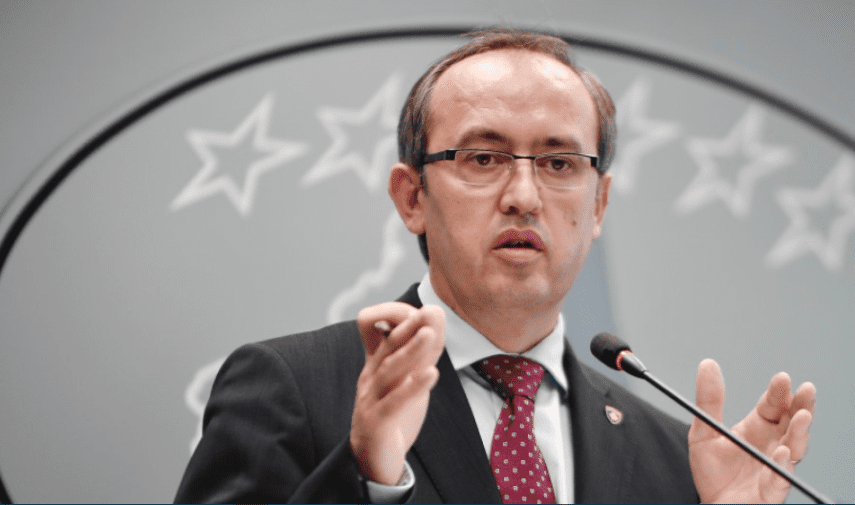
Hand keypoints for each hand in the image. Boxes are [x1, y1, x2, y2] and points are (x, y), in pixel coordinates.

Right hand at [350, 302, 445, 484]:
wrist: (372, 461)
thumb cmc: (392, 416)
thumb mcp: (409, 381)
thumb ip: (423, 354)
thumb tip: (436, 317)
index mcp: (376, 366)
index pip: (386, 336)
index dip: (403, 322)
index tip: (429, 311)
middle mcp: (371, 378)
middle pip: (388, 348)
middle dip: (408, 328)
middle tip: (429, 312)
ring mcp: (370, 400)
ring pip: (390, 371)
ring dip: (410, 352)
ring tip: (429, 335)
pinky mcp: (375, 423)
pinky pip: (393, 403)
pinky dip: (412, 388)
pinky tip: (431, 374)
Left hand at [689, 359, 815, 503]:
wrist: (712, 504)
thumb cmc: (712, 470)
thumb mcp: (704, 431)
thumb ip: (708, 401)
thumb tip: (707, 364)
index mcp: (757, 428)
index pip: (773, 406)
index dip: (778, 392)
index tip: (782, 377)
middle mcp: (771, 445)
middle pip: (792, 422)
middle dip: (801, 405)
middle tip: (805, 389)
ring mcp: (774, 466)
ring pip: (795, 447)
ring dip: (800, 432)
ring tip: (802, 416)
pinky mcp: (771, 489)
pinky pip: (780, 477)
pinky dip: (782, 465)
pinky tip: (783, 452)